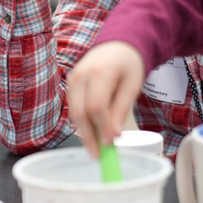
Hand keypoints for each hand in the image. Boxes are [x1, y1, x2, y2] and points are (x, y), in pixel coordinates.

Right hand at [66, 41, 145, 158]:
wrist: (117, 46)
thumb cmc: (129, 65)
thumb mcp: (132, 85)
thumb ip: (121, 109)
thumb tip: (113, 135)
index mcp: (101, 71)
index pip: (96, 105)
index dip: (102, 127)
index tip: (110, 144)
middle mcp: (81, 75)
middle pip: (81, 112)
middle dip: (89, 137)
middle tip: (98, 157)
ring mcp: (72, 79)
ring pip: (74, 113)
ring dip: (84, 133)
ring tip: (96, 151)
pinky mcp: (70, 85)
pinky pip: (74, 108)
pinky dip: (82, 123)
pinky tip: (92, 135)